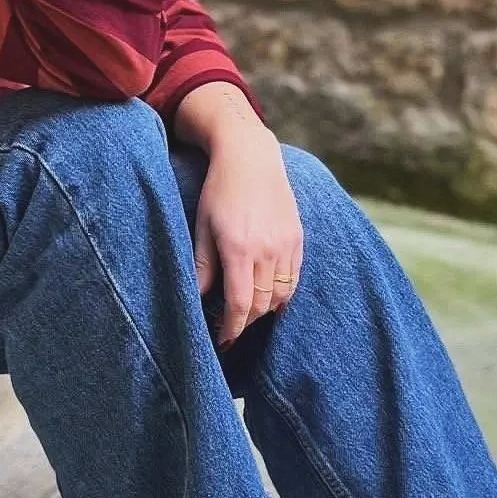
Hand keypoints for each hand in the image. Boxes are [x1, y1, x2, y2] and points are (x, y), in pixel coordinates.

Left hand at [193, 126, 303, 347]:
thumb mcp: (202, 227)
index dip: (231, 328)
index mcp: (239, 249)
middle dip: (245, 323)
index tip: (223, 341)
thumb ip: (202, 266)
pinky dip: (283, 294)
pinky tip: (270, 297)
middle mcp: (267, 251)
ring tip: (248, 314)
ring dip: (265, 310)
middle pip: (261, 304)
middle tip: (231, 329)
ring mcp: (286, 245)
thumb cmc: (219, 191)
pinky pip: (294, 278)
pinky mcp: (298, 238)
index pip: (240, 304)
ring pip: (281, 295)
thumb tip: (198, 299)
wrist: (251, 157)